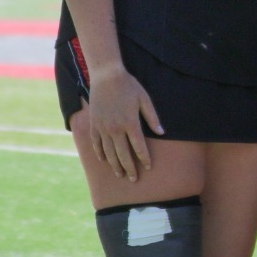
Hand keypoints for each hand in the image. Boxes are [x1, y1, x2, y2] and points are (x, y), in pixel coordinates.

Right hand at [86, 66, 161, 181]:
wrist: (106, 76)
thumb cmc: (129, 86)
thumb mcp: (145, 100)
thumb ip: (153, 117)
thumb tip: (162, 132)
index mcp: (131, 123)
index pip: (139, 147)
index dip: (144, 159)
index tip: (148, 168)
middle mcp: (116, 129)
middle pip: (123, 154)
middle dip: (129, 168)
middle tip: (133, 179)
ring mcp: (103, 127)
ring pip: (109, 152)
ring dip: (115, 165)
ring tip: (120, 175)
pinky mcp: (94, 124)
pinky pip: (96, 143)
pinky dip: (100, 153)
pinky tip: (104, 161)